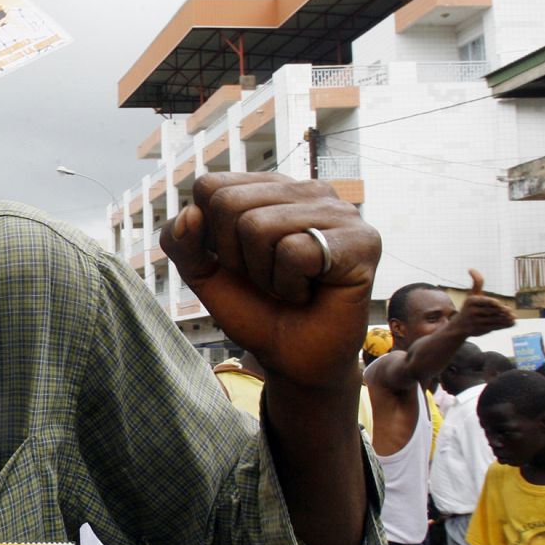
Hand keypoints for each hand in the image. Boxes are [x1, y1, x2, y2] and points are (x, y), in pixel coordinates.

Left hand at [161, 173, 379, 389]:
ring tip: (290, 284)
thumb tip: (191, 214)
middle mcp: (306, 189)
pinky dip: (291, 285)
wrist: (291, 357)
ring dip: (264, 274)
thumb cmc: (255, 309)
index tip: (237, 261)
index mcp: (269, 188)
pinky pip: (295, 252)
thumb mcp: (204, 273)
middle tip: (266, 277)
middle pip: (228, 203)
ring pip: (258, 226)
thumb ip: (182, 241)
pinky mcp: (362, 239)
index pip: (209, 186)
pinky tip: (310, 291)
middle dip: (235, 256)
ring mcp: (338, 210)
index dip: (209, 235)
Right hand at [451, 269, 516, 337]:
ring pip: (493, 320)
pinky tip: (511, 322)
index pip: (483, 301)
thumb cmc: (468, 307)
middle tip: (509, 311)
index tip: (498, 303)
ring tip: (513, 317)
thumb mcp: (471, 295)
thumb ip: (476, 282)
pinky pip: (494, 327)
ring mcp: (476, 322)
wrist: (459, 326)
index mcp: (471, 301)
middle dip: (501, 311)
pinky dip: (504, 325)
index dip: (491, 302)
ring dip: (504, 319)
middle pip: (490, 311)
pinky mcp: (480, 330)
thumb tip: (471, 269)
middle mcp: (472, 312)